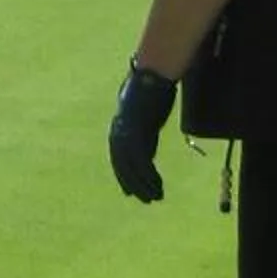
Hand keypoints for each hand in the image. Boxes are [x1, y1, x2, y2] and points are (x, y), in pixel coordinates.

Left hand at [108, 61, 177, 203]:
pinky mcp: (138, 134)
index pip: (119, 160)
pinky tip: (158, 186)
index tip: (132, 193)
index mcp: (117, 129)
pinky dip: (150, 177)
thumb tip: (145, 156)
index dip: (125, 177)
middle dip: (135, 185)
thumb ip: (142, 137)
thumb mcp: (143, 118)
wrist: (151, 77)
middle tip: (147, 200)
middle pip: (124, 167)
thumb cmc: (149, 92)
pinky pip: (143, 163)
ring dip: (145, 185)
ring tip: (156, 197)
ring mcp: (126, 134)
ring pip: (133, 169)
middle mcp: (118, 134)